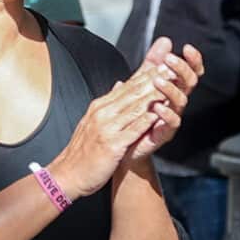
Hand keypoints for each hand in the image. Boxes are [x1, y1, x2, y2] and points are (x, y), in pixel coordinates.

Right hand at [49, 73, 165, 197]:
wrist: (68, 174)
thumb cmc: (84, 151)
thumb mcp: (94, 121)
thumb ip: (109, 104)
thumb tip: (120, 85)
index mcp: (100, 107)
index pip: (127, 87)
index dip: (146, 75)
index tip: (163, 65)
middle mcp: (102, 113)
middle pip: (132, 93)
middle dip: (154, 80)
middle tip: (172, 68)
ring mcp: (106, 128)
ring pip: (134, 108)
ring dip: (153, 96)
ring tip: (170, 86)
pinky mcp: (111, 145)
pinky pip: (132, 130)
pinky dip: (145, 121)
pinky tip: (157, 114)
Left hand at [129, 38, 204, 161]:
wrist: (125, 145)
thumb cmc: (137, 114)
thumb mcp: (142, 84)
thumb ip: (153, 63)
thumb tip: (165, 41)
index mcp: (174, 89)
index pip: (190, 72)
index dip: (193, 61)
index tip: (187, 48)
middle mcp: (176, 102)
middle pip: (189, 82)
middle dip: (182, 69)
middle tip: (170, 59)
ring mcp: (172, 117)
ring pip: (181, 101)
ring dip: (171, 88)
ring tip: (158, 80)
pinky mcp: (165, 133)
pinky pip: (172, 123)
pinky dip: (166, 114)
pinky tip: (158, 106)